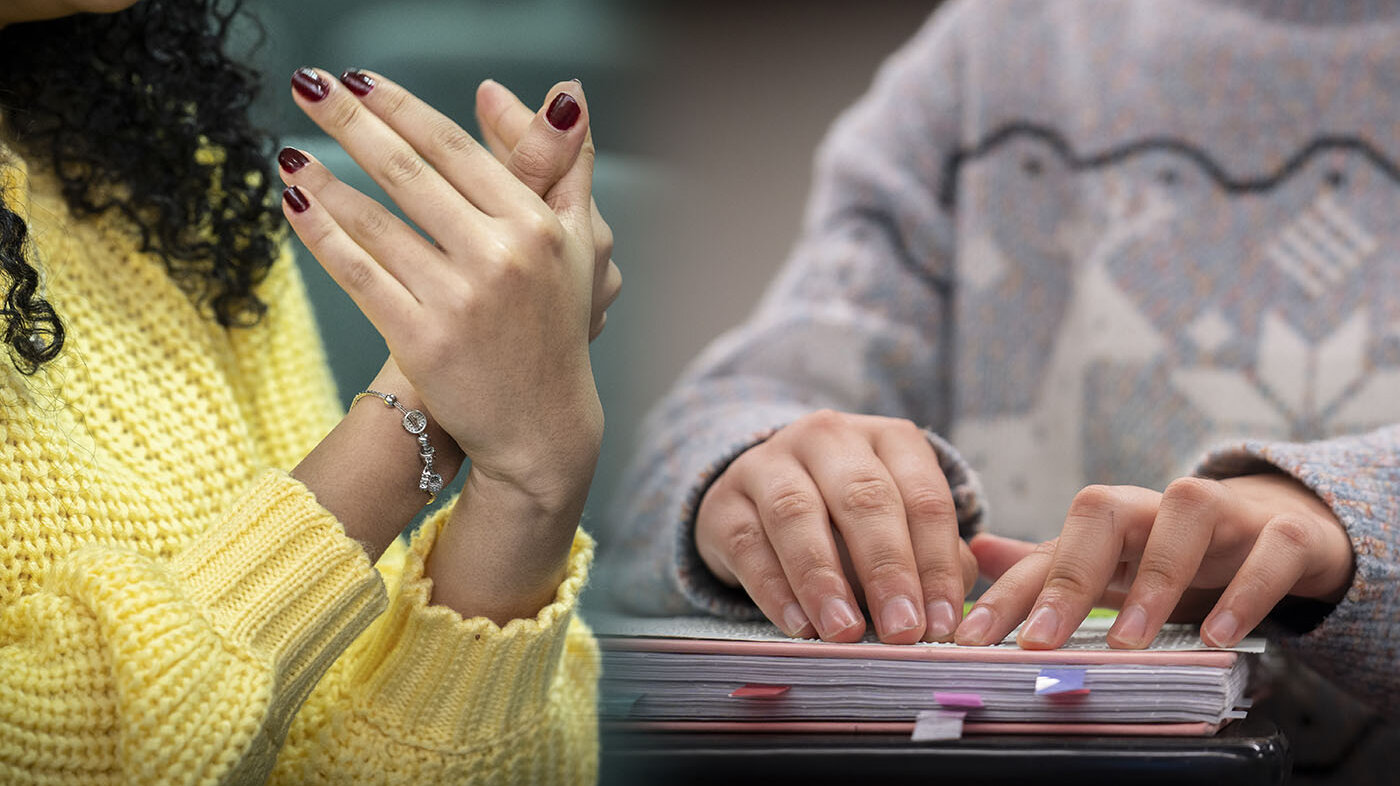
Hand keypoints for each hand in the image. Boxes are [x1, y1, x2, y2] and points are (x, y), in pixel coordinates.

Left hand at [279, 69, 601, 504]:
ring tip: (288, 152)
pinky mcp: (423, 341)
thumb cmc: (555, 325)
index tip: (359, 80)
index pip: (455, 149)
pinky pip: (358, 275)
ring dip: (324, 180)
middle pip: (410, 172)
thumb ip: (569, 163)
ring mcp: (460, 301)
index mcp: (536, 225)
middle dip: (352, 121)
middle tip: (308, 84)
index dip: (401, 108)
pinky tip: (295, 205)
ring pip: (376, 224)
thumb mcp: (580, 242)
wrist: (540, 424)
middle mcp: (501, 257)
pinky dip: (321, 236)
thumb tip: (562, 91)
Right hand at [695, 409, 977, 642]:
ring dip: (824, 578)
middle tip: (901, 628)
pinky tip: (797, 625)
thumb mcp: (898, 524)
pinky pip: (748, 543)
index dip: (936, 563)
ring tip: (845, 632)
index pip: (923, 497)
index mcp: (887, 439)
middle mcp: (828, 438)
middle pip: (863, 497)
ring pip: (796, 514)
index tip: (941, 622)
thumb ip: (929, 558)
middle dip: (887, 568)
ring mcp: (768, 463)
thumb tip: (943, 609)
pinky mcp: (724, 501)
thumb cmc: (848, 519)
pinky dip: (774, 588)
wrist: (763, 495)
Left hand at [956, 474, 1354, 649]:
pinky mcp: (1286, 534)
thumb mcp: (1117, 563)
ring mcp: (1226, 515)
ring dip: (1155, 577)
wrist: (1284, 530)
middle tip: (1041, 640)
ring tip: (1128, 641)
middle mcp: (1158, 507)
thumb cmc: (1183, 553)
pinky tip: (1218, 635)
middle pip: (1101, 512)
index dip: (1009, 593)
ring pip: (1186, 513)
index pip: (1049, 549)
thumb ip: (1051, 563)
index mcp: (1112, 520)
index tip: (973, 639)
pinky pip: (1270, 550)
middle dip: (1066, 575)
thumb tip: (978, 552)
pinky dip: (1246, 590)